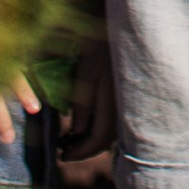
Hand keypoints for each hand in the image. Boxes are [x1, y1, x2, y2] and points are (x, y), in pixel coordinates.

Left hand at [59, 35, 117, 173]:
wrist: (123, 33)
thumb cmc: (100, 50)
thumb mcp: (85, 76)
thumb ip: (82, 107)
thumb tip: (76, 134)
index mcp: (113, 107)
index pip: (97, 140)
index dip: (80, 152)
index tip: (62, 156)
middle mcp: (124, 111)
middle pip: (104, 141)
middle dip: (83, 149)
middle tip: (62, 151)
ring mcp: (127, 106)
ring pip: (108, 133)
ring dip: (89, 139)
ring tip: (68, 140)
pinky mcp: (126, 100)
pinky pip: (112, 122)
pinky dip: (97, 128)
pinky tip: (83, 126)